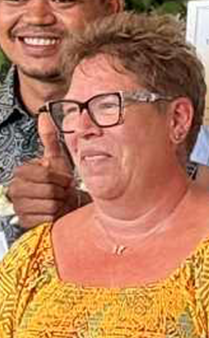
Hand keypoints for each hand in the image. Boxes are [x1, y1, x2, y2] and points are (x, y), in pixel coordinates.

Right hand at [8, 113, 79, 228]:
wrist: (64, 204)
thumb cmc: (60, 182)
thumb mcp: (57, 159)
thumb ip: (50, 139)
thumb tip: (44, 115)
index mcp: (22, 172)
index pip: (44, 174)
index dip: (60, 177)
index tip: (64, 178)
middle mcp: (15, 189)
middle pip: (48, 190)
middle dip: (61, 191)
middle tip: (63, 191)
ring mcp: (18, 206)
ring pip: (49, 205)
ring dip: (60, 204)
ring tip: (59, 201)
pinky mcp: (24, 222)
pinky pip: (47, 218)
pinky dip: (55, 216)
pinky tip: (55, 212)